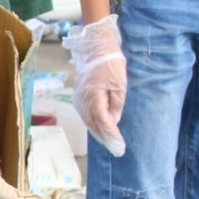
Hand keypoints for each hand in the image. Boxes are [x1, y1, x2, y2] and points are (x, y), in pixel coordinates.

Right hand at [64, 15, 126, 156]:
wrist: (96, 48)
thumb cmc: (110, 63)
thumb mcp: (119, 83)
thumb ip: (116, 104)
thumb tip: (113, 119)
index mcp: (94, 97)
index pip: (103, 122)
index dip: (112, 136)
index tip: (120, 147)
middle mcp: (83, 100)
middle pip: (94, 125)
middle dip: (106, 139)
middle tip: (117, 150)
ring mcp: (79, 99)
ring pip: (88, 121)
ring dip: (99, 133)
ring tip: (110, 144)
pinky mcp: (79, 96)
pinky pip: (86, 115)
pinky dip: (93, 125)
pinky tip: (100, 129)